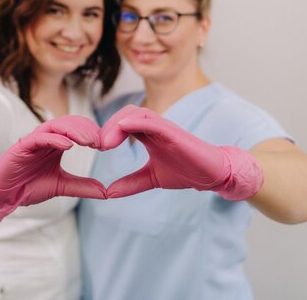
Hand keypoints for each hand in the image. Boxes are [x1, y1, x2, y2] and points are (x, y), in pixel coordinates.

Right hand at [0, 115, 105, 232]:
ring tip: (89, 141)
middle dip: (87, 130)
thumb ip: (82, 186)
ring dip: (74, 131)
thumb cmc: (29, 187)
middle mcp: (46, 138)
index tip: (107, 145)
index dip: (93, 133)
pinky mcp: (22, 147)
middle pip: (70, 123)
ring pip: (56, 126)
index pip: (78, 129)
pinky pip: (39, 137)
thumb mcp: (62, 186)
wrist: (3, 197)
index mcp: (57, 143)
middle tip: (101, 142)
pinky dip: (55, 139)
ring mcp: (34, 140)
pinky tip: (68, 145)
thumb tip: (106, 192)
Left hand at [101, 105, 263, 200]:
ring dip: (117, 123)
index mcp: (148, 135)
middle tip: (96, 145)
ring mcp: (165, 128)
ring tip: (106, 142)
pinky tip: (123, 127)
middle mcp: (155, 127)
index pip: (122, 123)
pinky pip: (153, 121)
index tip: (94, 148)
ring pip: (137, 112)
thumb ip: (130, 183)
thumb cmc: (186, 171)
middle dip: (108, 126)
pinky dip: (136, 121)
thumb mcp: (151, 178)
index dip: (106, 131)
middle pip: (125, 113)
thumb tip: (108, 193)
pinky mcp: (174, 133)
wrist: (211, 174)